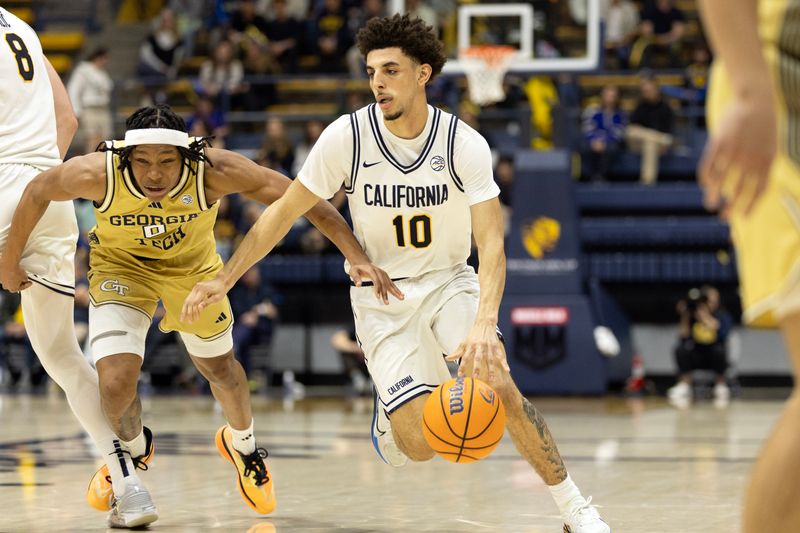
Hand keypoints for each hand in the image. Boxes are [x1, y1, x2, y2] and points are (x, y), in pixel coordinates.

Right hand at [0, 258, 30, 292]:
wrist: (8, 265)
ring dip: (14, 279)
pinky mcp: (0, 276)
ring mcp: (2, 282)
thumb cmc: (15, 271)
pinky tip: (13, 271)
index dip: (27, 285)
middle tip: (24, 279)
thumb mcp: (25, 277)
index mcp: (13, 289)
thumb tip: (24, 279)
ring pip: (9, 281)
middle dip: (19, 282)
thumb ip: (25, 280)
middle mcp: (6, 287)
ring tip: (19, 274)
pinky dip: (9, 275)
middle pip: (15, 285)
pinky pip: (6, 277)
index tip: (29, 282)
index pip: (22, 288)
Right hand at [180, 273, 228, 322]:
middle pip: (188, 301)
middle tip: (183, 321)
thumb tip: (199, 308)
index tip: (194, 320)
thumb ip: (207, 302)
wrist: (221, 281)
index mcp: (202, 289)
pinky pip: (190, 299)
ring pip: (187, 300)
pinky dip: (189, 307)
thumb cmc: (221, 289)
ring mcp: (195, 288)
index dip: (193, 312)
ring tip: (183, 319)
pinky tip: (188, 313)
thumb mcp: (217, 298)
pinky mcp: (195, 290)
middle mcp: (196, 288)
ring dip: (185, 310)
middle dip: (185, 312)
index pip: (194, 302)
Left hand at [349, 263, 403, 304]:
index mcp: (372, 270)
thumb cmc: (357, 268)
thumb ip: (356, 278)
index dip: (377, 289)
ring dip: (395, 291)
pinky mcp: (385, 276)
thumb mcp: (353, 271)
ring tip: (401, 297)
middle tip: (387, 303)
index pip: (376, 281)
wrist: (361, 262)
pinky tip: (400, 293)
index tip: (378, 297)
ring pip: (389, 283)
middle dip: (386, 294)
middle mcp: (379, 272)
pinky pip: (391, 283)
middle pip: (384, 283)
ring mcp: (383, 274)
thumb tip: (358, 285)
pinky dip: (396, 288)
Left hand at [445, 320, 509, 384]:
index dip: (462, 366)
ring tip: (492, 379)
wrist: (484, 323)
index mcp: (470, 346)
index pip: (465, 357)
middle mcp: (479, 346)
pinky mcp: (496, 345)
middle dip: (477, 368)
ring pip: (490, 359)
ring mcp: (488, 346)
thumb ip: (457, 352)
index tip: (460, 375)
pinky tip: (507, 370)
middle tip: (475, 378)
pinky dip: (504, 363)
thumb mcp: (464, 342)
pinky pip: (500, 355)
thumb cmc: (473, 335)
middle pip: (478, 358)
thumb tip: (447, 359)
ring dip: (491, 369)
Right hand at [699, 92, 776, 216]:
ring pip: (721, 180)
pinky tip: (705, 183)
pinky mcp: (720, 143)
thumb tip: (750, 190)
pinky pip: (709, 165)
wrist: (755, 99)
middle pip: (739, 190)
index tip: (743, 218)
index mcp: (767, 161)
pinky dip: (706, 177)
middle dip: (731, 207)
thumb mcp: (769, 147)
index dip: (751, 206)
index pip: (759, 191)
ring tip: (709, 204)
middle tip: (723, 217)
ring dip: (714, 195)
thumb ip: (761, 167)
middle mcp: (751, 159)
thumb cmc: (762, 126)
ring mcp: (735, 151)